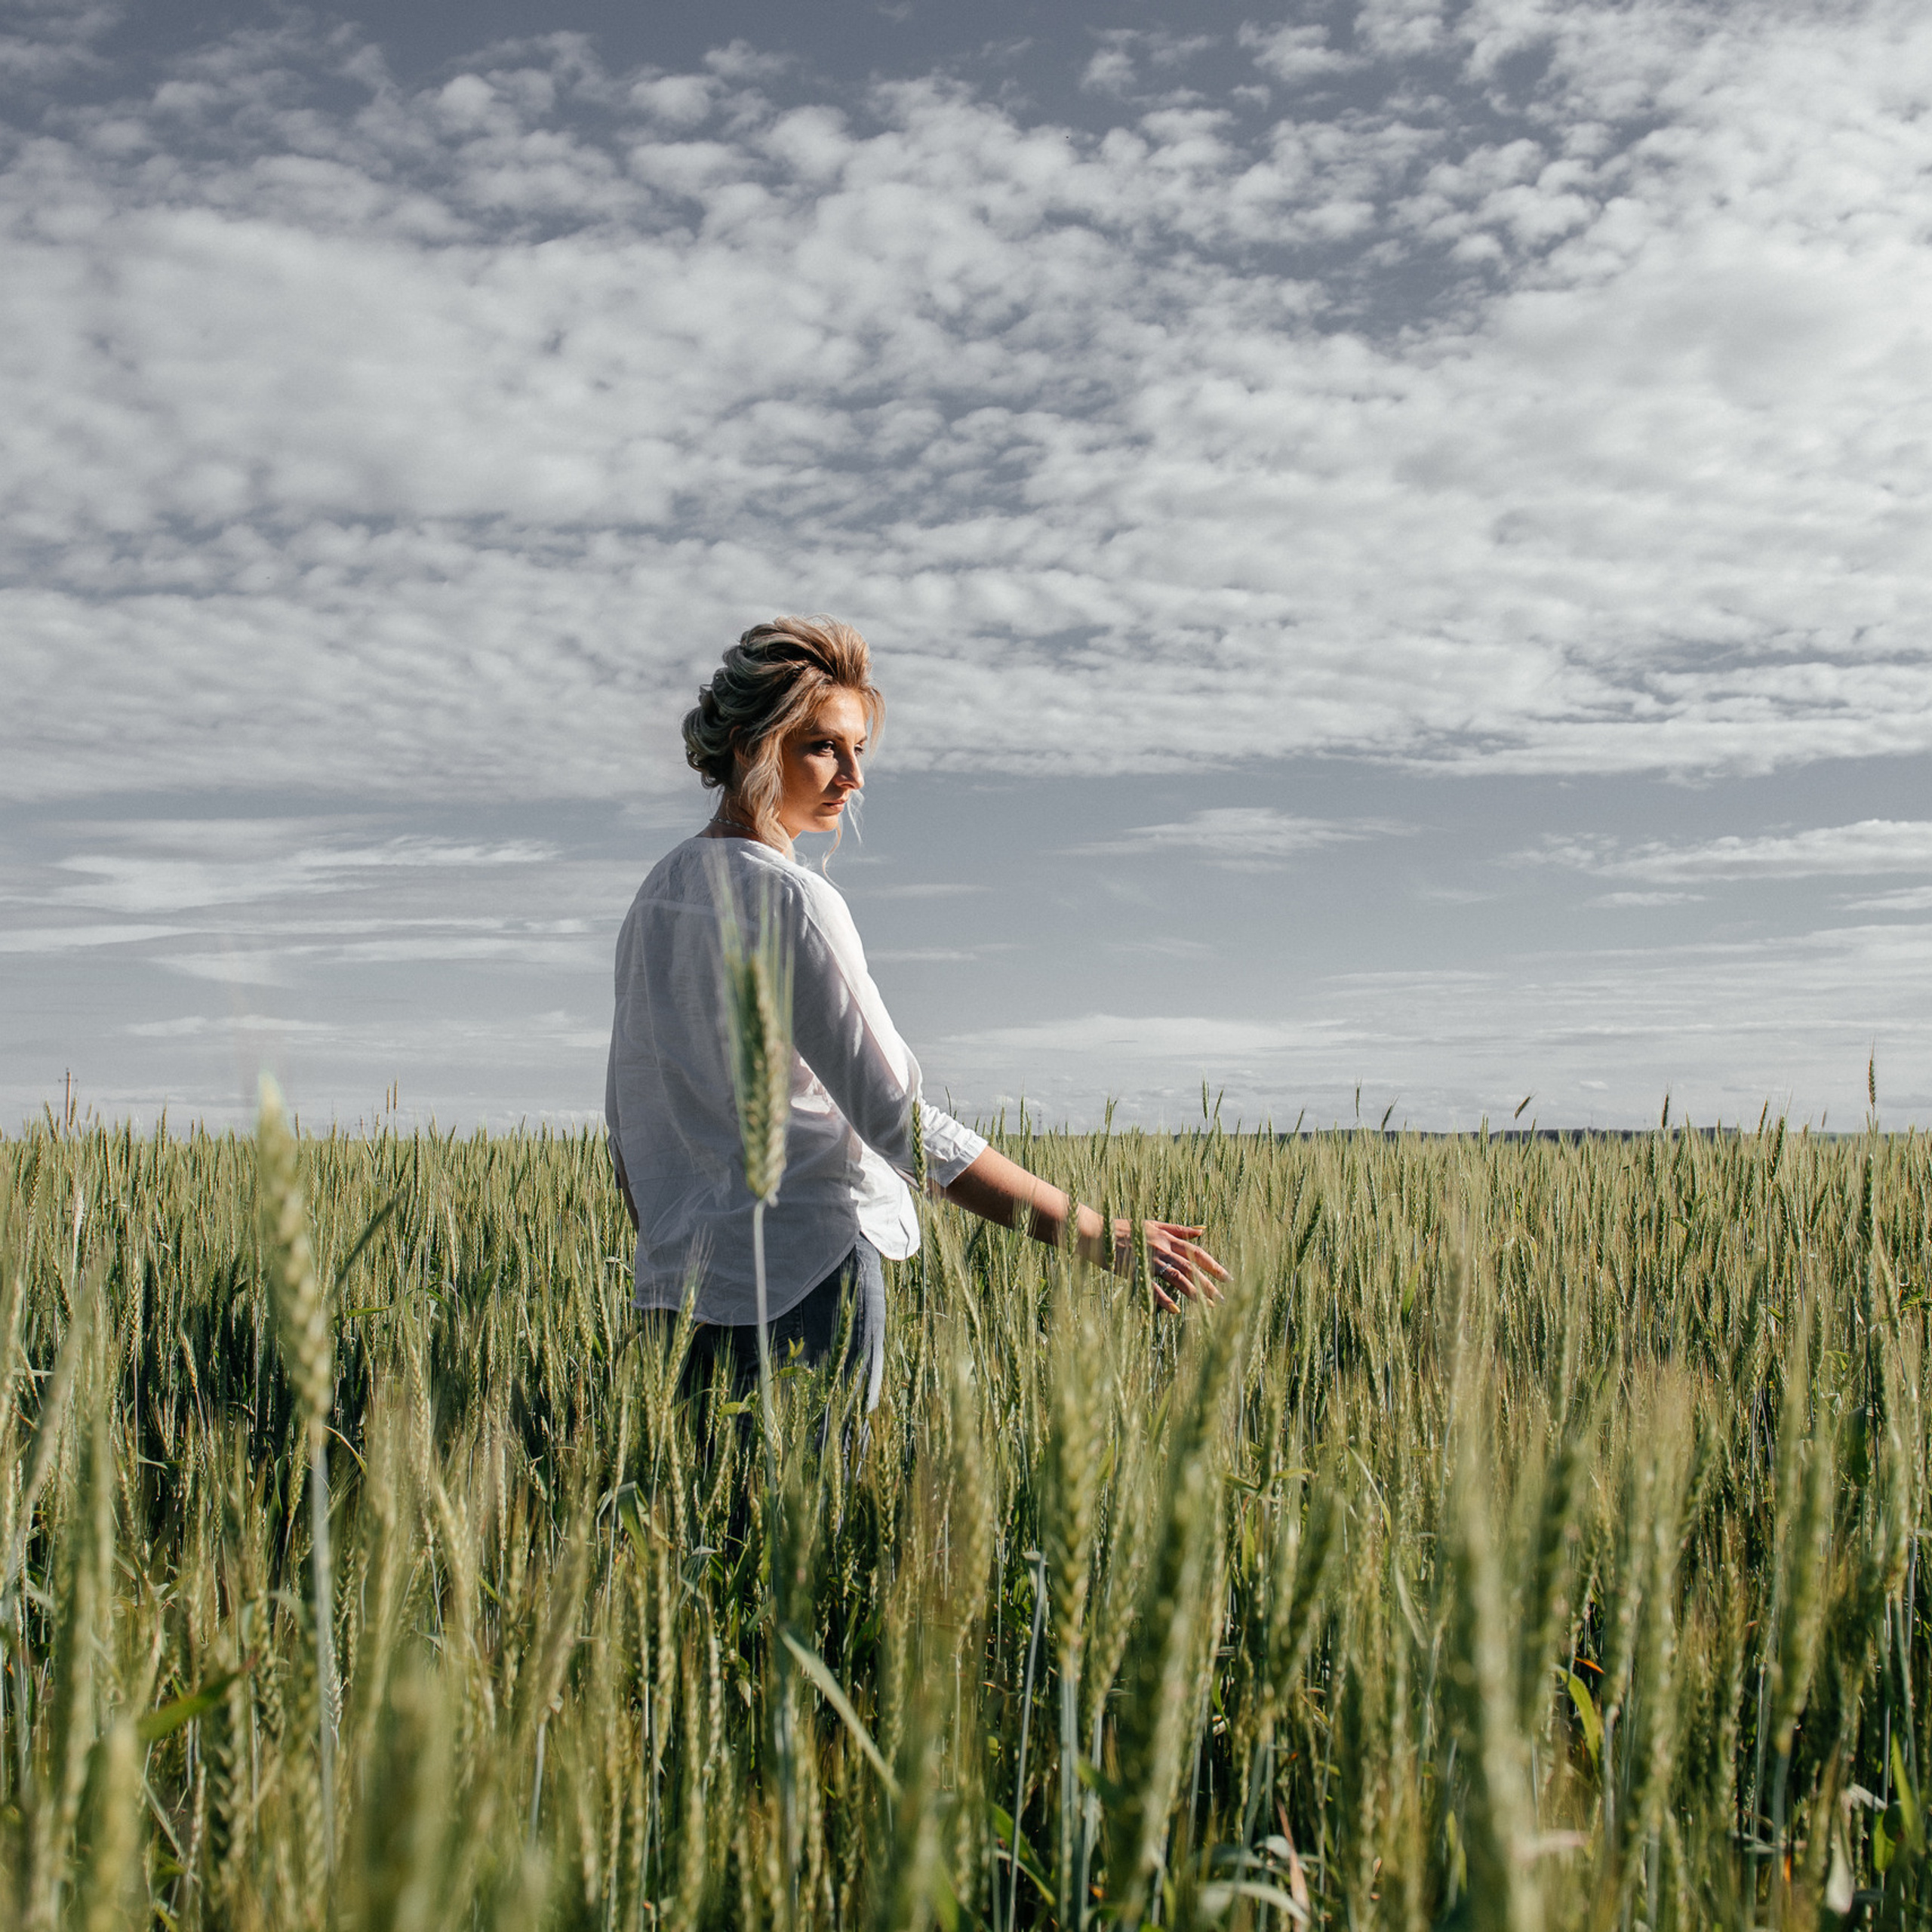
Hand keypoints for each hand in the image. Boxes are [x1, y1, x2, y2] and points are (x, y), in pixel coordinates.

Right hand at [1111, 1219, 1228, 1310]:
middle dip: (1209, 1283)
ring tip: (1208, 1306)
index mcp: (1166, 1237)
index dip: (1213, 1265)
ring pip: (1177, 1276)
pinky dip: (1164, 1299)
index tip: (1227, 1277)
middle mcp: (1161, 1248)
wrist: (1096, 1233)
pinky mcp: (1135, 1271)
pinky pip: (1153, 1287)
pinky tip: (1176, 1310)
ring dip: (1194, 1292)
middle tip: (1223, 1298)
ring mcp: (1148, 1260)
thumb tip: (1203, 1230)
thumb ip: (1177, 1229)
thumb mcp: (1152, 1224)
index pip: (1195, 1252)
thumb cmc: (1122, 1228)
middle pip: (1190, 1267)